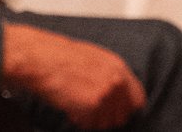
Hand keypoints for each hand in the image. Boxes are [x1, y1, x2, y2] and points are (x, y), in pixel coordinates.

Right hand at [3, 21, 145, 129]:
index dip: (126, 108)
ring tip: (77, 103)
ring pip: (105, 124)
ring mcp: (106, 95)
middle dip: (107, 116)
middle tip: (91, 109)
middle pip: (122, 116)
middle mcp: (117, 81)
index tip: (117, 111)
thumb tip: (119, 92)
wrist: (43, 59)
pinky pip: (90, 125)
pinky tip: (70, 106)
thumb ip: (112, 75)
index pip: (138, 100)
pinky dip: (79, 120)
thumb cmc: (62, 57)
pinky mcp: (92, 106)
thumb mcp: (96, 59)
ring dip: (92, 119)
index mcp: (119, 67)